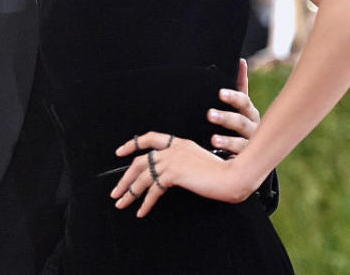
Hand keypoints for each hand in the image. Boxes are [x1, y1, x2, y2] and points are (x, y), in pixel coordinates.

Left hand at [110, 132, 253, 216]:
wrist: (233, 176)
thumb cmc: (223, 172)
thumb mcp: (199, 162)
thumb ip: (184, 163)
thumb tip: (169, 176)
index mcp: (180, 143)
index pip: (150, 138)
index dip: (133, 144)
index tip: (120, 152)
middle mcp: (173, 149)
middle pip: (140, 161)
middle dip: (125, 177)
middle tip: (116, 190)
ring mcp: (173, 160)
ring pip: (143, 176)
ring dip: (130, 191)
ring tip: (121, 202)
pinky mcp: (174, 173)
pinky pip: (153, 189)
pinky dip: (145, 202)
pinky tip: (141, 211)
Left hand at [208, 58, 259, 155]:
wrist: (253, 155)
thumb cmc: (241, 125)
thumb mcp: (240, 107)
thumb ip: (240, 86)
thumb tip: (241, 61)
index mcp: (250, 113)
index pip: (243, 102)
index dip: (233, 97)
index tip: (220, 93)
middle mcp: (254, 129)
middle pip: (241, 122)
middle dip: (226, 118)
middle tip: (210, 114)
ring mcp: (251, 147)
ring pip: (240, 143)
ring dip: (226, 140)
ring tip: (213, 139)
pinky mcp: (246, 162)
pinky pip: (237, 160)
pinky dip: (228, 157)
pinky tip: (217, 156)